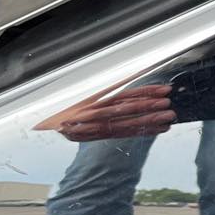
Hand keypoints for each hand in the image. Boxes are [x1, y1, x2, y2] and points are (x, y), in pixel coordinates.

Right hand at [34, 84, 174, 140]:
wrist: (45, 127)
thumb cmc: (68, 111)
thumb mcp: (87, 98)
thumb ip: (109, 92)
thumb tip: (134, 78)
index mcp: (97, 98)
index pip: (125, 93)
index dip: (146, 91)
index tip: (164, 89)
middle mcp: (97, 110)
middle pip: (127, 106)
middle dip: (149, 104)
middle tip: (169, 103)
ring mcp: (97, 124)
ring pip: (127, 121)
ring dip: (148, 119)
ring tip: (168, 118)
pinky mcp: (97, 136)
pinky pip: (123, 134)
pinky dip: (142, 132)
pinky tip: (158, 130)